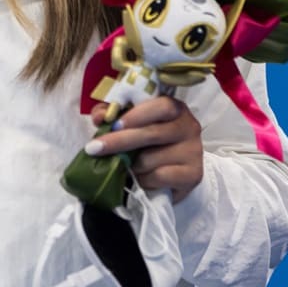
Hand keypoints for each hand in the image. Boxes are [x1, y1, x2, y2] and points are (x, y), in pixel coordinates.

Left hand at [88, 97, 203, 203]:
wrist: (176, 173)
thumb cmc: (151, 144)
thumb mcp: (133, 124)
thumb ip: (114, 115)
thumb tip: (100, 116)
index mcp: (176, 109)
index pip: (162, 106)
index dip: (136, 115)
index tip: (113, 125)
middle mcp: (189, 127)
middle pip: (152, 133)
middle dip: (119, 141)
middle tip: (94, 149)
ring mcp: (193, 151)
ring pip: (151, 159)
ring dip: (131, 166)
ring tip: (126, 168)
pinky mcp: (193, 174)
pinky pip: (159, 177)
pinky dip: (144, 180)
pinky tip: (141, 179)